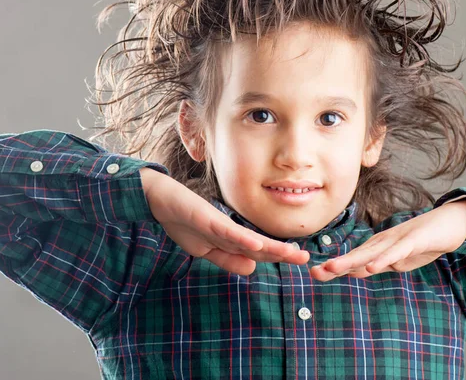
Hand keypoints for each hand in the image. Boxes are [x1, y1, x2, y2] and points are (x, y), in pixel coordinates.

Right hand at [140, 168, 309, 274]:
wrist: (160, 199)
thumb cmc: (183, 221)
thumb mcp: (205, 249)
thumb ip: (227, 259)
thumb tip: (253, 267)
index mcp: (230, 239)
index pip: (257, 251)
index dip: (277, 256)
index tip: (300, 260)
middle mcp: (229, 230)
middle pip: (259, 245)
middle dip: (281, 253)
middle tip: (305, 259)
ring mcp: (219, 223)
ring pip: (248, 239)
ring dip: (269, 248)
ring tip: (290, 254)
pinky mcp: (207, 218)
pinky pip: (227, 232)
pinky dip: (241, 240)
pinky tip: (256, 245)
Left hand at [310, 199, 465, 280]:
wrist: (449, 223)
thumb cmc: (422, 242)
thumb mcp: (399, 259)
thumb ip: (379, 264)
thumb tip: (358, 271)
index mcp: (378, 247)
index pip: (353, 260)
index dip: (335, 267)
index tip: (314, 274)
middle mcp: (383, 242)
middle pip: (356, 255)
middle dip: (335, 264)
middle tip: (314, 272)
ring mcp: (398, 241)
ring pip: (371, 253)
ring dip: (351, 261)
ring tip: (332, 268)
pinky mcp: (414, 241)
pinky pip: (397, 252)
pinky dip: (384, 260)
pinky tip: (372, 267)